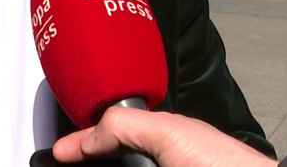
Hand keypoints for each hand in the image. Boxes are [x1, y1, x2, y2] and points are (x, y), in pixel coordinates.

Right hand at [52, 106, 277, 166]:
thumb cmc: (226, 165)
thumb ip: (125, 124)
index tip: (60, 153)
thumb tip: (91, 135)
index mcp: (161, 136)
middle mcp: (161, 159)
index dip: (82, 142)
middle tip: (69, 162)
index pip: (110, 134)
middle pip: (116, 159)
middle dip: (93, 159)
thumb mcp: (168, 132)